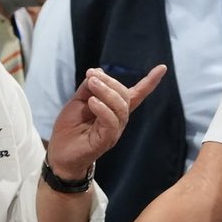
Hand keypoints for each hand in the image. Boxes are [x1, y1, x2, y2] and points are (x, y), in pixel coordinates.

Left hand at [44, 65, 166, 178]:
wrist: (59, 153)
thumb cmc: (69, 128)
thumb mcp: (77, 101)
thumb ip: (88, 87)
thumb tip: (100, 71)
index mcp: (114, 109)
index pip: (136, 94)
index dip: (149, 82)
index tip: (162, 68)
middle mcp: (119, 119)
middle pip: (125, 96)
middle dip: (110, 82)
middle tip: (91, 75)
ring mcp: (115, 130)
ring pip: (120, 107)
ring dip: (105, 91)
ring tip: (91, 84)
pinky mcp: (107, 140)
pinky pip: (112, 121)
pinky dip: (102, 108)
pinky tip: (92, 102)